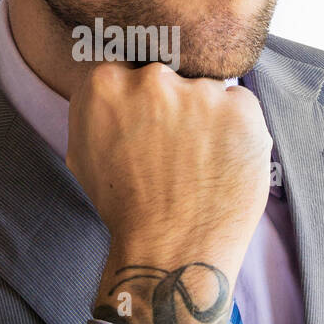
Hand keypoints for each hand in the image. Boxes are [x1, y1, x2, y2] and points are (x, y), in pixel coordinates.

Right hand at [66, 62, 271, 323]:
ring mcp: (199, 91)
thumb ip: (96, 109)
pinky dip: (237, 130)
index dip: (141, 101)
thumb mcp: (82, 154)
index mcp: (104, 83)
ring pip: (206, 92)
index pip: (128, 69)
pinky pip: (240, 105)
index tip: (147, 126)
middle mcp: (151, 78)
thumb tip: (111, 82)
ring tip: (199, 165)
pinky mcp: (241, 108)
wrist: (171, 254)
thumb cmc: (125, 211)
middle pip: (168, 77)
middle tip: (175, 152)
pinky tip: (222, 164)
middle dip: (173, 107)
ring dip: (206, 119)